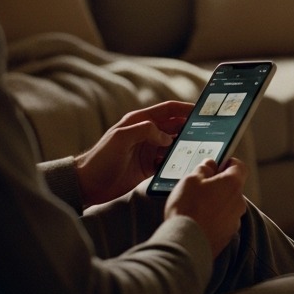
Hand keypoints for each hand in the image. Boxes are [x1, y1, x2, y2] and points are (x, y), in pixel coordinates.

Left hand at [74, 100, 193, 207]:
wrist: (87, 184)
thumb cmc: (99, 158)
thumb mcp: (121, 138)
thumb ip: (145, 130)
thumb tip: (166, 136)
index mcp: (139, 121)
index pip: (167, 110)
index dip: (184, 108)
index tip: (201, 111)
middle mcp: (145, 134)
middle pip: (173, 126)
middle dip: (189, 128)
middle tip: (207, 132)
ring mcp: (147, 150)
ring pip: (172, 144)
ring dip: (184, 146)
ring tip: (198, 149)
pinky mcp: (147, 167)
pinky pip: (167, 161)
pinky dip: (175, 162)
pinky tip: (183, 165)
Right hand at [164, 158, 248, 257]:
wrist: (185, 244)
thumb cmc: (188, 208)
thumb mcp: (190, 180)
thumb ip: (203, 169)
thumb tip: (210, 165)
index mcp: (233, 184)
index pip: (239, 167)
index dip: (228, 163)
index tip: (217, 165)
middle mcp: (239, 202)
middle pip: (232, 187)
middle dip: (219, 186)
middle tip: (200, 188)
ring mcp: (235, 220)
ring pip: (228, 205)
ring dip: (216, 203)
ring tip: (196, 207)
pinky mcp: (228, 236)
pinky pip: (223, 222)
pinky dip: (214, 219)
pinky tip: (198, 222)